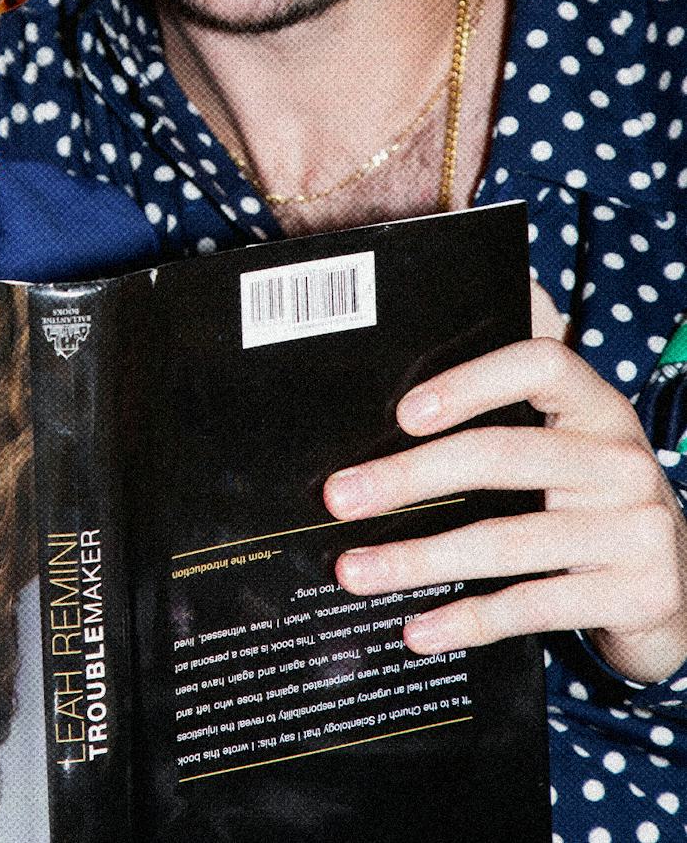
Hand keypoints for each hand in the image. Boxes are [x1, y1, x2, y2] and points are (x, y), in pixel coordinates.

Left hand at [323, 337, 686, 684]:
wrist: (678, 588)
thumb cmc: (592, 504)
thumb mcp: (569, 450)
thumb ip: (507, 422)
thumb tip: (388, 420)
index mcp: (598, 408)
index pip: (540, 365)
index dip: (470, 382)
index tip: (402, 414)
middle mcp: (622, 460)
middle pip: (500, 456)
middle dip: (408, 479)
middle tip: (340, 499)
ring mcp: (636, 530)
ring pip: (504, 541)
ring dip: (418, 559)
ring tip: (354, 571)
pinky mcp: (638, 594)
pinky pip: (531, 605)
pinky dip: (465, 619)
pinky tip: (417, 628)